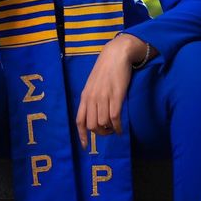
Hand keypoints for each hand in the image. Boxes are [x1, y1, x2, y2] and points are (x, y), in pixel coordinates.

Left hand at [75, 34, 141, 149]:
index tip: (85, 146)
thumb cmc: (105, 69)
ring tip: (114, 129)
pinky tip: (121, 129)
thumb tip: (93, 113)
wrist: (116, 54)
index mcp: (85, 96)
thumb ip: (91, 97)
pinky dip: (118, 127)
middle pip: (92, 125)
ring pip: (103, 124)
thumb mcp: (93, 84)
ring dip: (109, 131)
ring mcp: (104, 98)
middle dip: (100, 133)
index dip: (82, 135)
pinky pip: (114, 118)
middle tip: (107, 132)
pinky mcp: (116, 96)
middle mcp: (92, 98)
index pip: (79, 120)